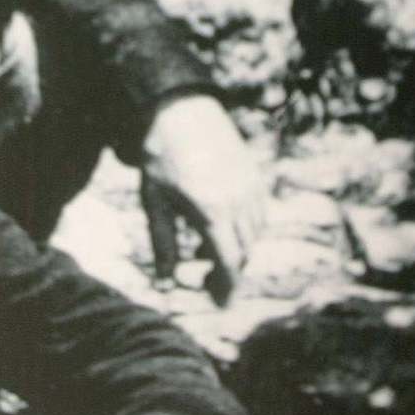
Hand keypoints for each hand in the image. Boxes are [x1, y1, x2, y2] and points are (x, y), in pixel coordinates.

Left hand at [139, 95, 268, 302]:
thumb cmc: (161, 158)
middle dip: (229, 272)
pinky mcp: (254, 174)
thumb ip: (163, 246)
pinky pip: (259, 212)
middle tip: (207, 283)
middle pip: (244, 251)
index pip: (230, 263)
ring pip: (255, 233)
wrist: (179, 110)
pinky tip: (220, 226)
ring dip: (237, 250)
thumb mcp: (155, 204)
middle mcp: (238, 201)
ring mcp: (250, 186)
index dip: (227, 288)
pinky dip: (245, 228)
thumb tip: (165, 283)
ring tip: (206, 252)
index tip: (221, 304)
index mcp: (212, 212)